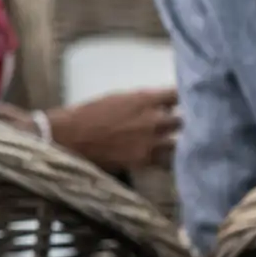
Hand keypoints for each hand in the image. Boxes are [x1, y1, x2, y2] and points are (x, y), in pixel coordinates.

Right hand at [48, 88, 179, 172]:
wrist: (68, 137)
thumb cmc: (88, 114)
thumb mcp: (117, 98)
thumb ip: (142, 101)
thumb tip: (160, 105)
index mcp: (145, 99)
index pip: (179, 95)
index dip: (184, 98)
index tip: (187, 99)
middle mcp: (153, 120)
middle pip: (184, 119)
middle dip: (183, 121)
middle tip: (182, 123)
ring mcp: (150, 142)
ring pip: (181, 142)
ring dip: (180, 141)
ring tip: (179, 143)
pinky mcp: (144, 161)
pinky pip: (168, 161)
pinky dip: (170, 159)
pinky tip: (169, 158)